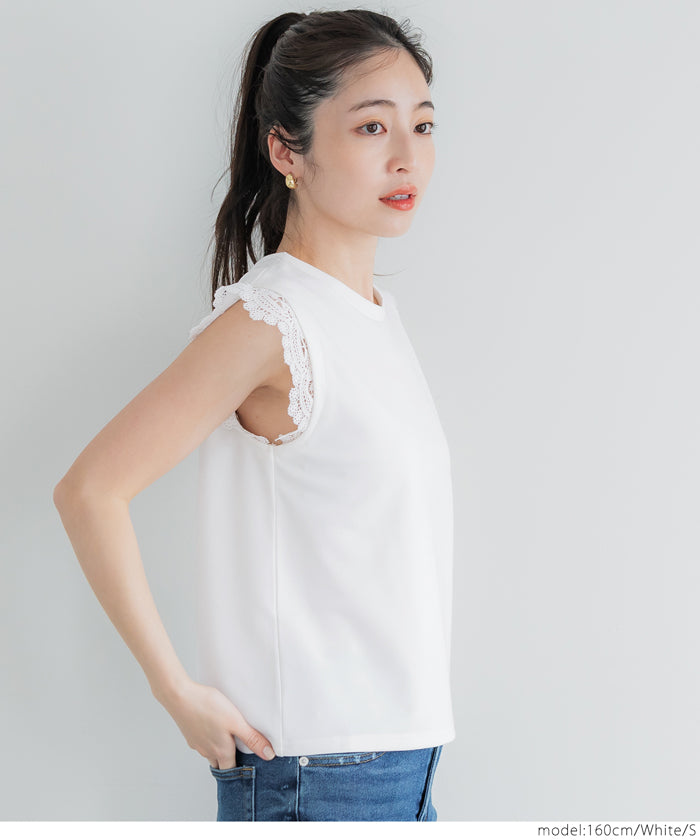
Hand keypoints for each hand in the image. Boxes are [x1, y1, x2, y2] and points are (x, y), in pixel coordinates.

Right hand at [155, 678, 275, 769]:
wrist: (179, 696)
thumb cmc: (209, 707)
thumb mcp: (236, 721)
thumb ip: (252, 739)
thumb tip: (269, 756)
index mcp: (221, 751)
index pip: (231, 771)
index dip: (240, 771)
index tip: (249, 766)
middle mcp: (207, 751)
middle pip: (221, 764)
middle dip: (230, 762)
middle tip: (241, 753)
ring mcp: (196, 743)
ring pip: (210, 753)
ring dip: (219, 750)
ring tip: (229, 738)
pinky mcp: (190, 733)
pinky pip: (202, 742)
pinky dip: (209, 739)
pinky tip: (213, 726)